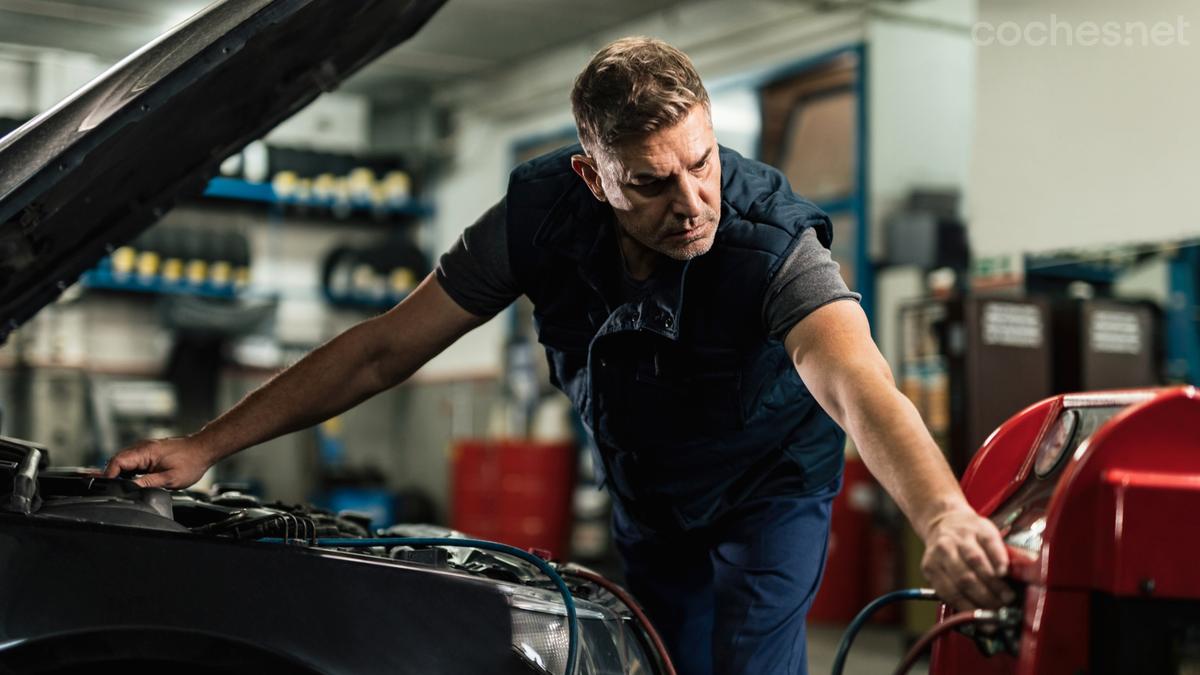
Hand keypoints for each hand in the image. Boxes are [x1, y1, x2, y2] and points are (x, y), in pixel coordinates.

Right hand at [102, 435, 216, 488]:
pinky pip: (132, 460)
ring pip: (123, 461)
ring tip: (115, 486)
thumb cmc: (191, 462)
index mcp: (145, 451)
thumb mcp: (170, 479)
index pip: (117, 461)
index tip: (107, 487)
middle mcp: (142, 448)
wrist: (203, 449)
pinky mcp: (149, 452)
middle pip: (117, 461)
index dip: (108, 475)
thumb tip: (130, 488)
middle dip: (110, 475)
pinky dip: (127, 470)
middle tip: (108, 489)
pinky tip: (127, 480)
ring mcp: (145, 449)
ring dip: (118, 473)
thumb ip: (148, 483)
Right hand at [920, 507, 1015, 609]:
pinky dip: (961, 605)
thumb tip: (1023, 571)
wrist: (942, 523)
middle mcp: (952, 541)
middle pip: (971, 568)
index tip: (1008, 581)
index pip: (988, 545)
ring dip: (977, 602)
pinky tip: (973, 612)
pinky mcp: (928, 569)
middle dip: (990, 591)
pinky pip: (945, 592)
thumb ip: (1003, 552)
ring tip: (992, 612)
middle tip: (1005, 603)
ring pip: (958, 583)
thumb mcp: (990, 532)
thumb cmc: (971, 532)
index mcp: (972, 529)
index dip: (998, 563)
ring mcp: (937, 556)